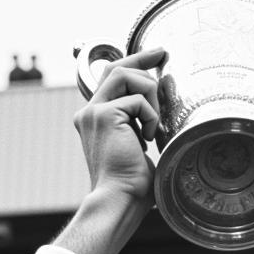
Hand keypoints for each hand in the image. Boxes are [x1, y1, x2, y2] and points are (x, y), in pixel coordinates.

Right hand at [72, 48, 166, 206]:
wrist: (119, 199)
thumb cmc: (132, 185)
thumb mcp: (136, 149)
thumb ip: (138, 126)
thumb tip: (157, 112)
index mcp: (95, 120)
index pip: (111, 79)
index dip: (134, 64)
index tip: (156, 56)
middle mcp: (89, 113)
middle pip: (116, 69)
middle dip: (142, 59)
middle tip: (164, 54)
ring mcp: (94, 112)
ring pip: (126, 75)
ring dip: (149, 92)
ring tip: (155, 120)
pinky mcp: (104, 115)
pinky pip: (136, 99)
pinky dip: (149, 116)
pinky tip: (148, 137)